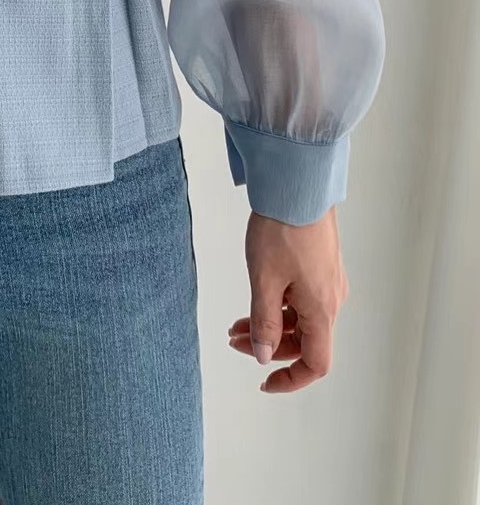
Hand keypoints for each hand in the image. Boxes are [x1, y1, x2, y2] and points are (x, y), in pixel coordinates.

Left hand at [227, 205, 348, 392]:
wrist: (297, 185)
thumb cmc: (283, 229)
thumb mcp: (265, 280)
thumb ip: (264, 322)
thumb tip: (264, 355)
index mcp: (322, 309)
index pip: (317, 363)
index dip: (292, 379)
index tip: (265, 381)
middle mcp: (332, 299)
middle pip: (306, 341)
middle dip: (270, 347)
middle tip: (234, 340)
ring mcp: (328, 281)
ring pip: (301, 318)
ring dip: (271, 325)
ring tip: (237, 323)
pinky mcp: (321, 265)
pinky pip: (303, 298)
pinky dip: (279, 305)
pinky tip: (257, 297)